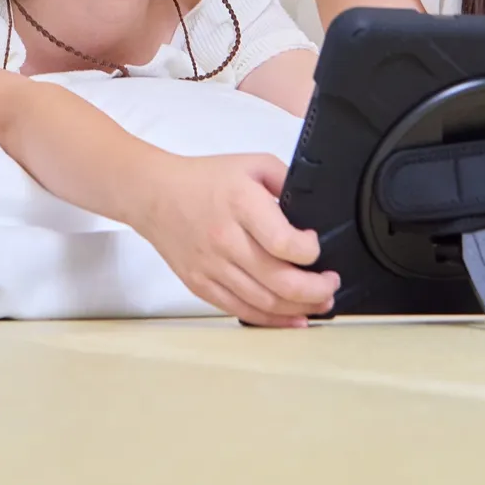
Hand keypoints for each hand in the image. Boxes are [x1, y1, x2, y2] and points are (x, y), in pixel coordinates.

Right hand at [134, 154, 339, 327]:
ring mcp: (212, 267)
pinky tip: (292, 318)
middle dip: (317, 289)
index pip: (285, 243)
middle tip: (331, 284)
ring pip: (265, 302)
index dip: (311, 251)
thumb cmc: (204, 179)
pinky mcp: (200, 284)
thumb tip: (313, 210)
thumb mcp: (252, 164)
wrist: (153, 194)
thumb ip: (286, 181)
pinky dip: (271, 320)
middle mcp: (226, 239)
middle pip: (281, 281)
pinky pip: (240, 310)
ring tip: (320, 302)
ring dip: (300, 308)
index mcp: (241, 204)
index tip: (315, 245)